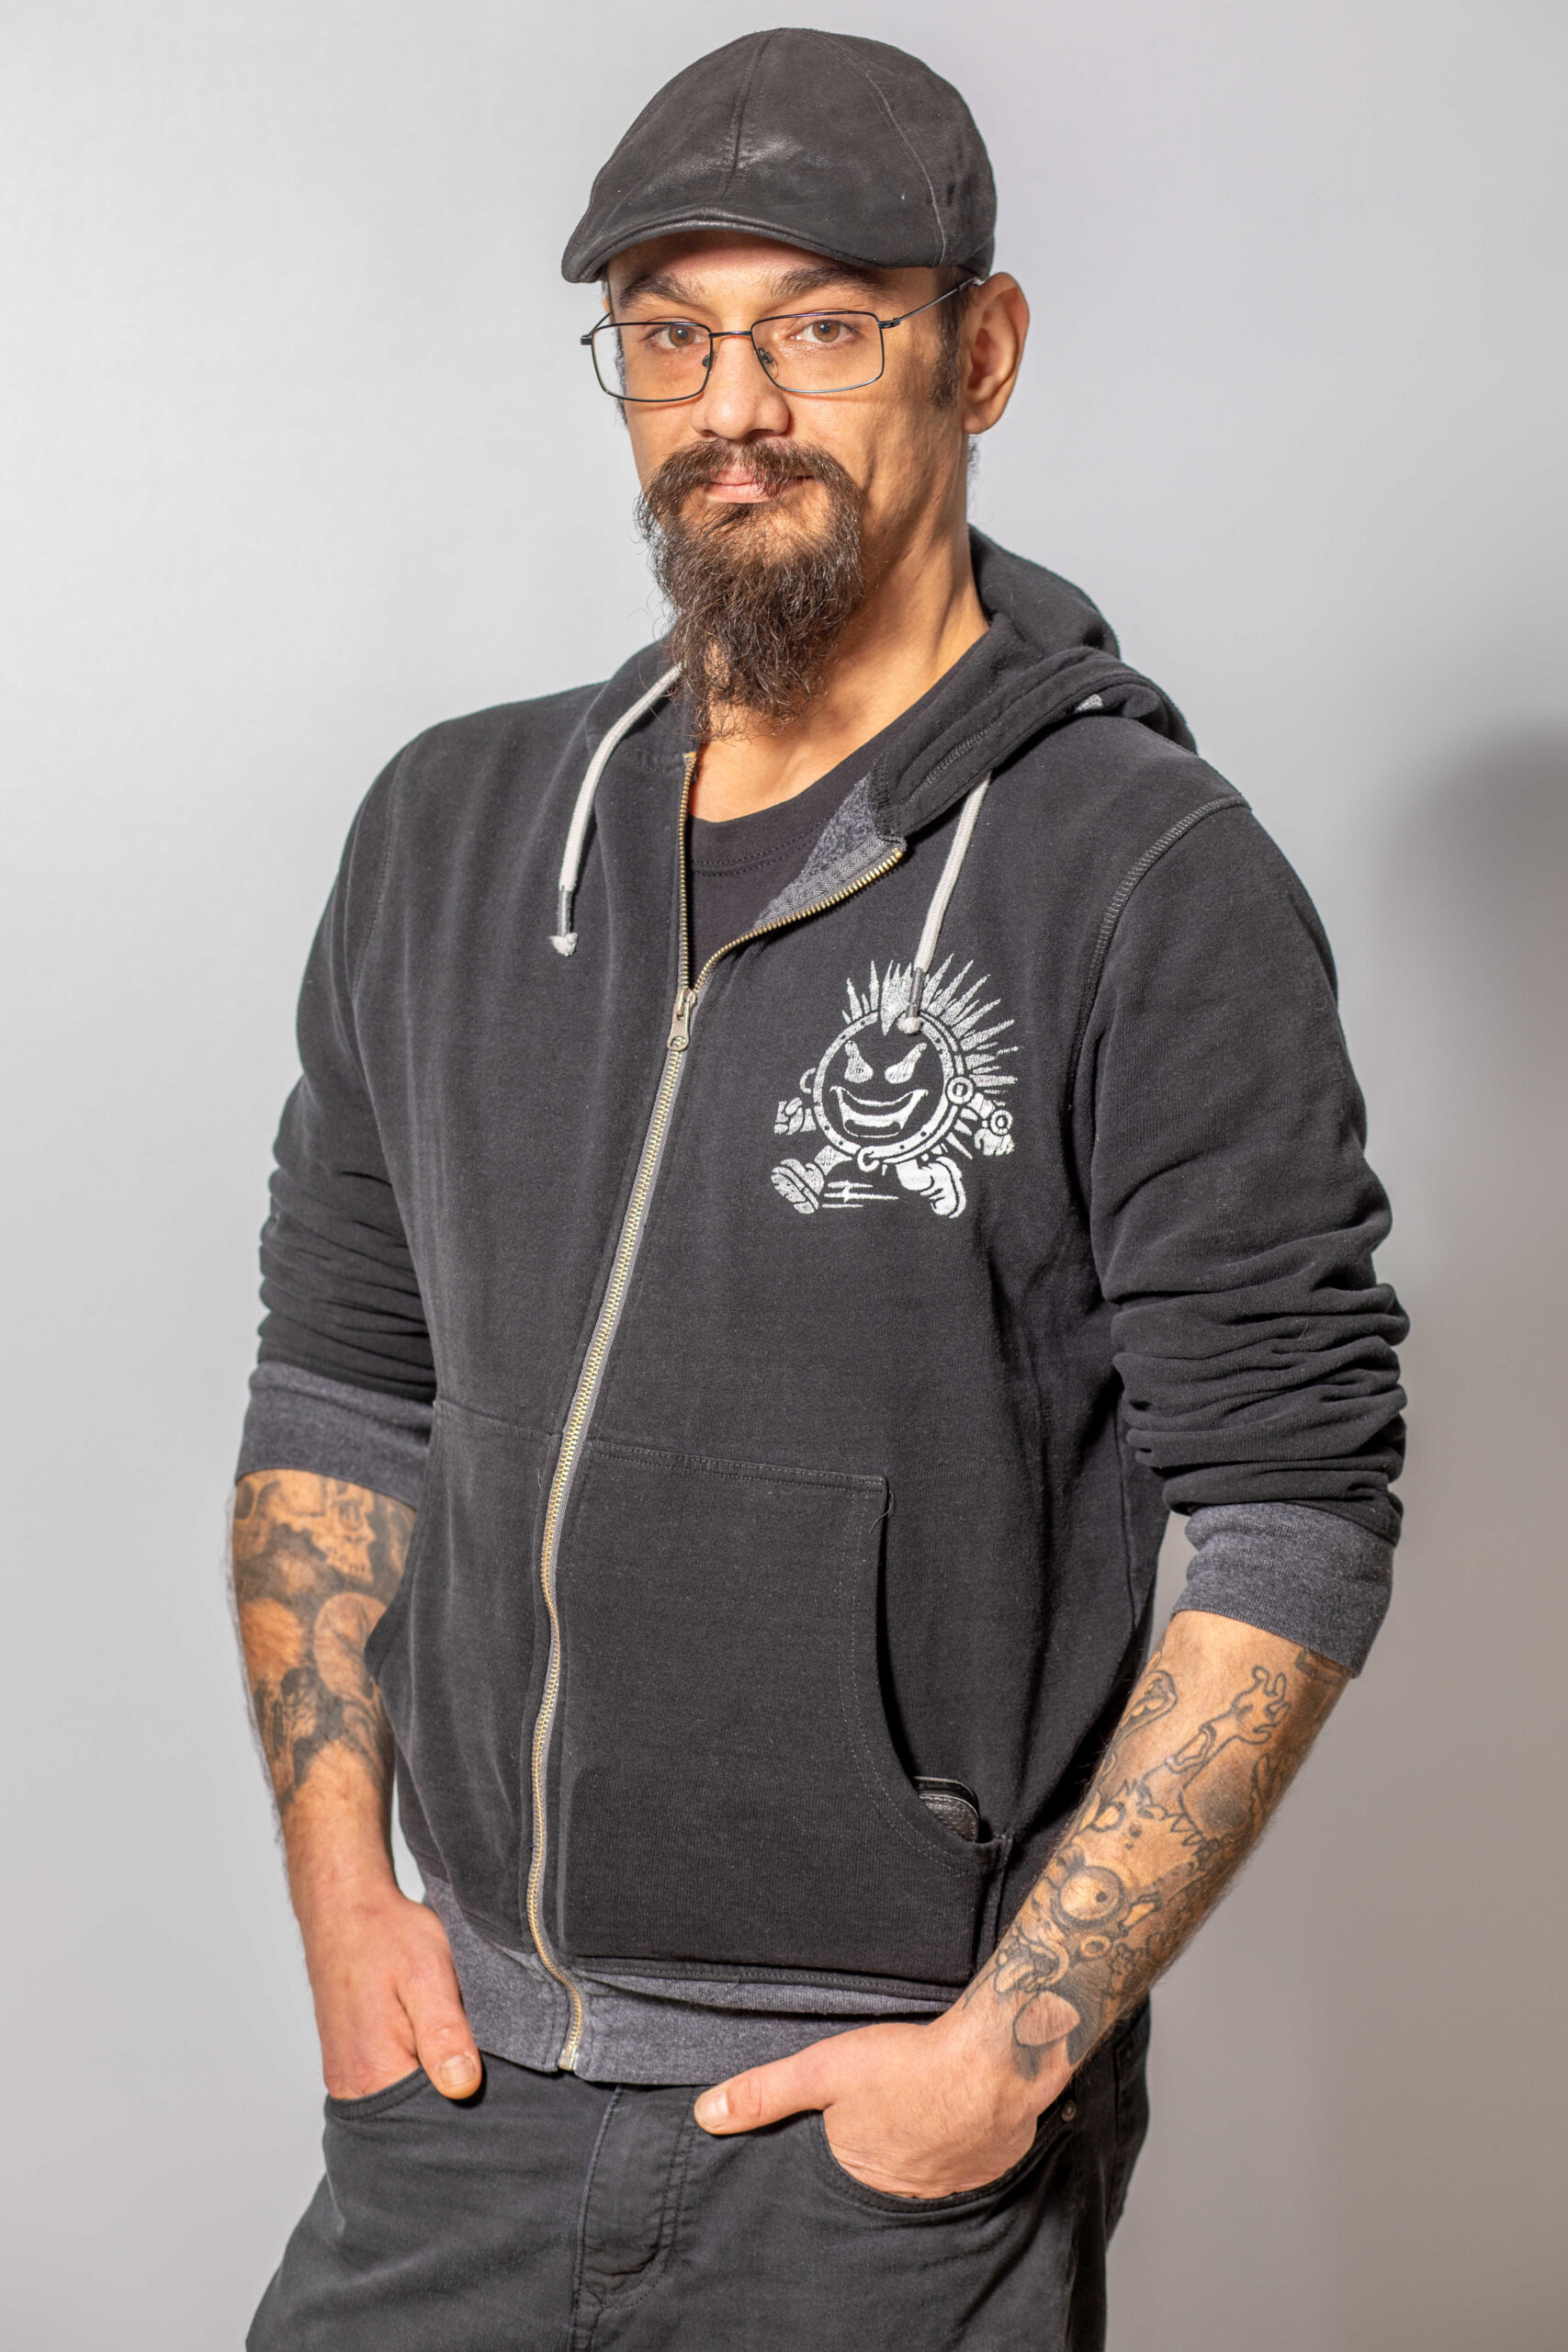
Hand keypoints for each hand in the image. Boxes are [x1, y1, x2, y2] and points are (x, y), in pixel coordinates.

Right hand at [297, 1876, 482, 2102]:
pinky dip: (414, 2070)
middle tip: (470, 2047)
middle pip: (416, 2118)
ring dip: (432, 2080)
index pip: (430, 2122)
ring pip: (404, 2102)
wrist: (346, 1911)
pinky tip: (428, 2041)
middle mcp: (353, 2086)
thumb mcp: (428, 1974)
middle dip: (449, 2095)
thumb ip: (445, 2032)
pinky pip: (389, 2084)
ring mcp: (348, 2078)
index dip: (465, 2104)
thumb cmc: (386, 1936)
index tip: (486, 2073)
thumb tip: (463, 2086)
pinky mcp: (349, 2064)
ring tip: (448, 2041)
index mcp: (374, 2073)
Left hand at [692, 1992, 1078, 2198]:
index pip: (838, 2171)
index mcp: (860, 2176)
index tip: (847, 2119)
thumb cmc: (908, 2065)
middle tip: (887, 2108)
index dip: (839, 2143)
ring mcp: (951, 2183)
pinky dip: (958, 2141)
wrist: (994, 2061)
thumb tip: (707, 2114)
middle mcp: (905, 2194)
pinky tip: (955, 2112)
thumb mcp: (822, 2071)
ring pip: (924, 2168)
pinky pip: (965, 2162)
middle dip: (881, 2145)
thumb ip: (765, 2094)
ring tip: (916, 2108)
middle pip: (882, 2172)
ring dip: (920, 2144)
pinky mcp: (990, 2166)